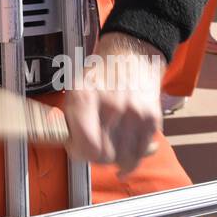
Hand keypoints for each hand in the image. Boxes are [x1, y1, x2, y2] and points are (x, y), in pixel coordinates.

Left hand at [64, 32, 165, 174]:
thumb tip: (65, 144)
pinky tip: (126, 148)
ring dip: (115, 157)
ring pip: (124, 159)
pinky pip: (141, 153)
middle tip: (93, 146)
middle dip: (96, 157)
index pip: (87, 146)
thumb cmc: (99, 75)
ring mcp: (134, 113)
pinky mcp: (151, 119)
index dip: (79, 152)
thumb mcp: (75, 89)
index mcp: (85, 97)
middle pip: (105, 156)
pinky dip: (133, 156)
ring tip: (110, 143)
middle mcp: (111, 105)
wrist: (131, 56)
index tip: (77, 148)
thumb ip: (68, 120)